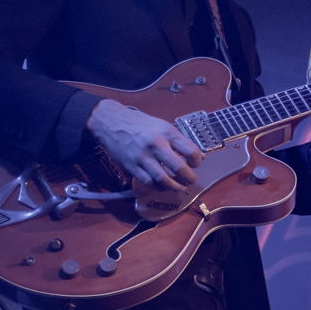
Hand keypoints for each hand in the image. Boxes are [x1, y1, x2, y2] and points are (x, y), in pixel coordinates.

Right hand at [88, 98, 203, 189]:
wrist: (111, 122)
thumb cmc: (140, 124)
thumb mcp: (162, 125)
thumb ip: (180, 141)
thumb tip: (199, 156)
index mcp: (167, 132)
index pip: (190, 151)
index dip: (197, 161)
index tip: (195, 164)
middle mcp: (156, 145)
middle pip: (178, 167)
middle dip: (189, 178)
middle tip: (191, 180)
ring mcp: (142, 157)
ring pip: (163, 179)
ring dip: (175, 187)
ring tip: (180, 188)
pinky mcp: (131, 166)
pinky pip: (148, 182)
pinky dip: (158, 187)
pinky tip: (163, 186)